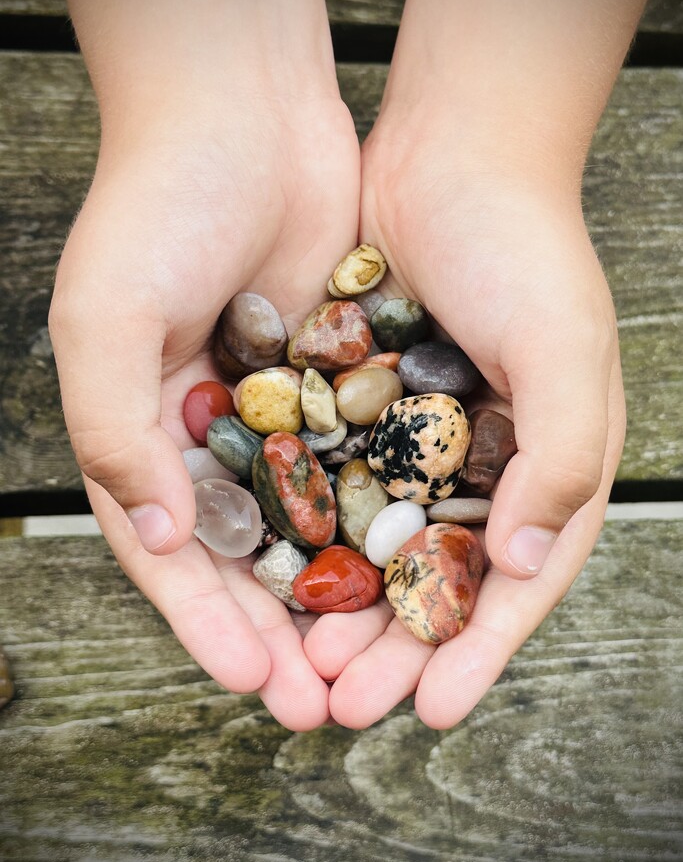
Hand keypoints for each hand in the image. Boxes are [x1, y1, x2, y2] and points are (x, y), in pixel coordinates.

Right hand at [49, 95, 359, 729]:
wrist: (243, 114)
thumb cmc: (155, 209)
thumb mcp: (105, 321)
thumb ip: (119, 435)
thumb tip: (162, 541)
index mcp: (141, 431)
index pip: (172, 553)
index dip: (205, 624)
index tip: (251, 683)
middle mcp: (210, 431)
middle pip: (246, 555)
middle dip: (275, 633)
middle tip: (317, 705)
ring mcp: (278, 407)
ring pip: (309, 520)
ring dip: (334, 592)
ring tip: (366, 661)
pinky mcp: (336, 376)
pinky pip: (358, 458)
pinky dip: (376, 513)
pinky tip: (408, 565)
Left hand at [303, 114, 625, 728]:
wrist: (451, 150)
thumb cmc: (524, 246)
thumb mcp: (562, 349)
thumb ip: (560, 458)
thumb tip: (528, 565)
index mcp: (549, 460)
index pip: (518, 579)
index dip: (478, 649)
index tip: (431, 711)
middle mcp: (484, 459)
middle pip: (438, 577)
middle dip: (395, 645)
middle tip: (341, 700)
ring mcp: (418, 435)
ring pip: (377, 543)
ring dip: (344, 603)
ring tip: (300, 658)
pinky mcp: (363, 403)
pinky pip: (334, 482)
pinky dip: (310, 530)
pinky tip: (273, 571)